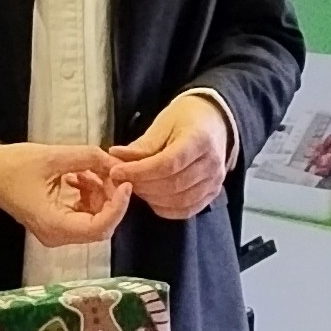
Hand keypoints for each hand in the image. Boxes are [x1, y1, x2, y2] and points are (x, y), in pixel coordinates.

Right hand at [0, 143, 130, 246]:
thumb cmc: (12, 166)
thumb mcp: (52, 156)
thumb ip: (88, 158)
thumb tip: (117, 162)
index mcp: (53, 225)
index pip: (99, 228)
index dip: (118, 207)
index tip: (125, 183)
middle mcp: (57, 235)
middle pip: (101, 225)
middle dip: (110, 197)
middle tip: (109, 170)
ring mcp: (58, 231)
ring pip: (96, 218)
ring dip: (100, 192)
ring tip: (87, 168)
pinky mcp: (58, 223)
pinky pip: (85, 212)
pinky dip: (89, 194)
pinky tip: (79, 175)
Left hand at [107, 92, 232, 220]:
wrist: (213, 123)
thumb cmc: (184, 120)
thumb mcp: (162, 125)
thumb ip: (142, 146)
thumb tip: (115, 157)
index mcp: (200, 139)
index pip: (168, 164)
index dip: (139, 171)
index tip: (116, 171)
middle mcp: (212, 163)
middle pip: (173, 185)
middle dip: (141, 185)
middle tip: (121, 180)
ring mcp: (215, 181)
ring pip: (179, 201)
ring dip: (151, 198)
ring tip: (134, 187)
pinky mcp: (213, 193)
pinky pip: (186, 210)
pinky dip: (165, 208)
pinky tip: (151, 198)